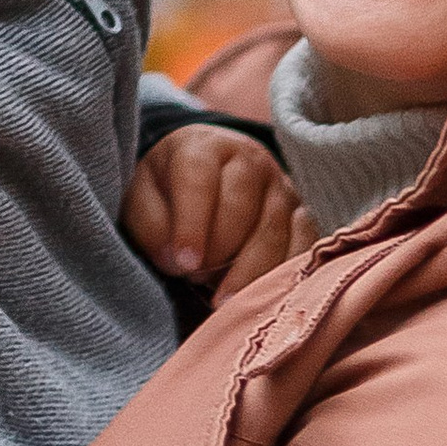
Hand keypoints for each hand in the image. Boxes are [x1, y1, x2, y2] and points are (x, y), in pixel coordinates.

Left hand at [124, 124, 313, 297]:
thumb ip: (151, 226)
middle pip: (240, 206)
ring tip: (223, 299)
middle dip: (218, 250)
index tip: (184, 263)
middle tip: (196, 278)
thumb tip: (177, 260)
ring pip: (274, 229)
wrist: (203, 177)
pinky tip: (263, 295)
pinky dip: (285, 272)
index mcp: (203, 146)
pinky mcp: (302, 212)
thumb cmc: (167, 192)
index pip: (199, 179)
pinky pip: (304, 243)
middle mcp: (248, 158)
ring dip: (248, 270)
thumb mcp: (142, 200)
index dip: (192, 224)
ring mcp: (280, 185)